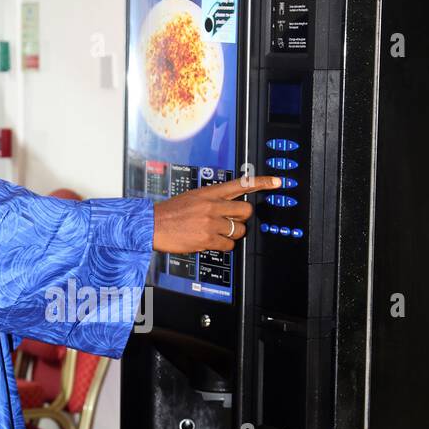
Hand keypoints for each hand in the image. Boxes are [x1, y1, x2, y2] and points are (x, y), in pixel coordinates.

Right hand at [152, 173, 281, 253]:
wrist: (151, 225)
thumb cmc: (169, 213)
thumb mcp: (192, 197)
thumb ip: (211, 200)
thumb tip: (227, 208)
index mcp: (209, 192)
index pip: (240, 184)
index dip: (262, 183)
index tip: (278, 182)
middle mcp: (212, 205)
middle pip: (246, 211)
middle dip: (242, 219)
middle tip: (232, 222)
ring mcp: (210, 222)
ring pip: (238, 230)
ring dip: (232, 235)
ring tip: (217, 234)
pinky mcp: (207, 238)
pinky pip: (228, 245)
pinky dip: (223, 246)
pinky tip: (210, 242)